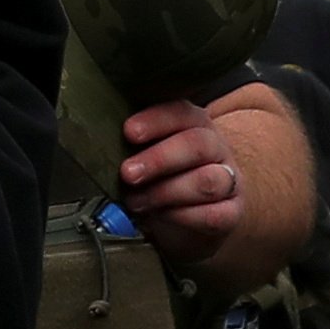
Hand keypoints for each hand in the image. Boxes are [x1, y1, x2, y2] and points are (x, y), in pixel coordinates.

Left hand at [112, 95, 248, 271]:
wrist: (197, 214)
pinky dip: (183, 216)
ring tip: (137, 200)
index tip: (129, 132)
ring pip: (206, 180)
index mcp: (193, 123)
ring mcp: (228, 179)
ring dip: (166, 192)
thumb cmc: (164, 176)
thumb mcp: (147, 152)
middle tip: (128, 173)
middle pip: (196, 144)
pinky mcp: (232, 212)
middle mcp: (215, 147)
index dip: (155, 121)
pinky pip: (213, 215)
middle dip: (158, 159)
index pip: (181, 112)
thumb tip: (97, 144)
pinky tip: (162, 216)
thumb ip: (132, 145)